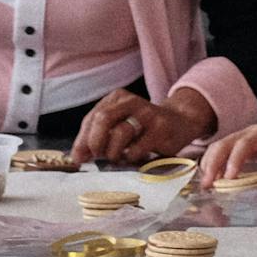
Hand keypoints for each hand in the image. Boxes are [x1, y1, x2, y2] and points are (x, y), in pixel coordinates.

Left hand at [73, 87, 213, 166]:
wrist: (180, 122)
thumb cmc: (144, 128)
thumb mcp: (120, 125)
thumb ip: (98, 137)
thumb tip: (76, 158)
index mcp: (117, 98)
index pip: (92, 117)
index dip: (82, 140)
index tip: (78, 158)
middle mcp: (131, 101)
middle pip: (103, 118)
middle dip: (95, 142)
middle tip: (96, 156)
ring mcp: (148, 114)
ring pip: (120, 133)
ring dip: (113, 152)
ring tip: (117, 158)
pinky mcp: (161, 129)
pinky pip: (137, 148)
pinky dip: (131, 157)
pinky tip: (134, 157)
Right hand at [197, 119, 256, 188]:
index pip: (246, 143)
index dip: (235, 159)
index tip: (229, 177)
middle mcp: (251, 133)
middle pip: (226, 143)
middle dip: (214, 163)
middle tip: (208, 183)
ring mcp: (243, 138)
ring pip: (219, 147)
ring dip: (209, 165)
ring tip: (206, 183)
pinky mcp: (239, 146)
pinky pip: (220, 152)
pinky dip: (212, 165)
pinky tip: (211, 179)